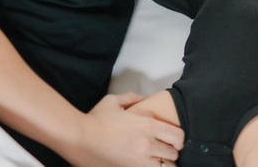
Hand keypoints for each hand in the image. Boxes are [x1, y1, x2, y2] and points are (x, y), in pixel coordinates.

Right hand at [67, 92, 183, 166]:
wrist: (79, 137)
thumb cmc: (95, 119)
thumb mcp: (115, 101)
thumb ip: (133, 97)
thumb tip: (146, 98)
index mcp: (148, 125)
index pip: (178, 137)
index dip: (178, 139)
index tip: (173, 141)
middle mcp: (147, 144)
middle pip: (173, 155)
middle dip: (170, 153)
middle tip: (163, 152)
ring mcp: (139, 161)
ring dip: (162, 165)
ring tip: (156, 161)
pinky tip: (145, 165)